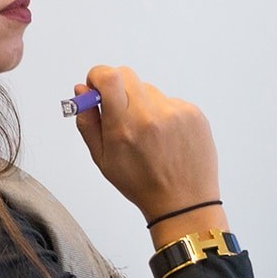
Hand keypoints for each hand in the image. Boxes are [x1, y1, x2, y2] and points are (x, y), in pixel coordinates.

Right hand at [72, 64, 218, 224]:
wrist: (184, 202)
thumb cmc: (141, 183)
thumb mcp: (103, 159)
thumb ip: (88, 122)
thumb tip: (82, 90)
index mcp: (124, 127)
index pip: (108, 77)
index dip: (97, 76)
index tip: (96, 87)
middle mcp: (151, 115)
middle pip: (126, 75)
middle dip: (117, 88)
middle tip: (119, 110)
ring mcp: (176, 112)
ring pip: (149, 90)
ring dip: (142, 104)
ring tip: (149, 135)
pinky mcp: (194, 113)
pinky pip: (169, 101)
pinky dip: (164, 113)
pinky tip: (166, 138)